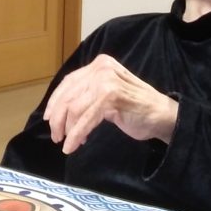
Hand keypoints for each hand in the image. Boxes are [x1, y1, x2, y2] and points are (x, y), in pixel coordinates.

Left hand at [43, 54, 178, 154]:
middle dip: (58, 118)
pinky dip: (76, 134)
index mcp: (99, 65)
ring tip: (66, 142)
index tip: (48, 118)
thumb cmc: (134, 108)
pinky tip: (73, 145)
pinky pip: (85, 119)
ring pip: (74, 108)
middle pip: (68, 95)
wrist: (163, 115)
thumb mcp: (107, 94)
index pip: (69, 82)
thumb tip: (60, 110)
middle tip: (56, 136)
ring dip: (67, 129)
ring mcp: (106, 81)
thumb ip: (88, 94)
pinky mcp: (111, 97)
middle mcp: (101, 69)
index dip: (55, 101)